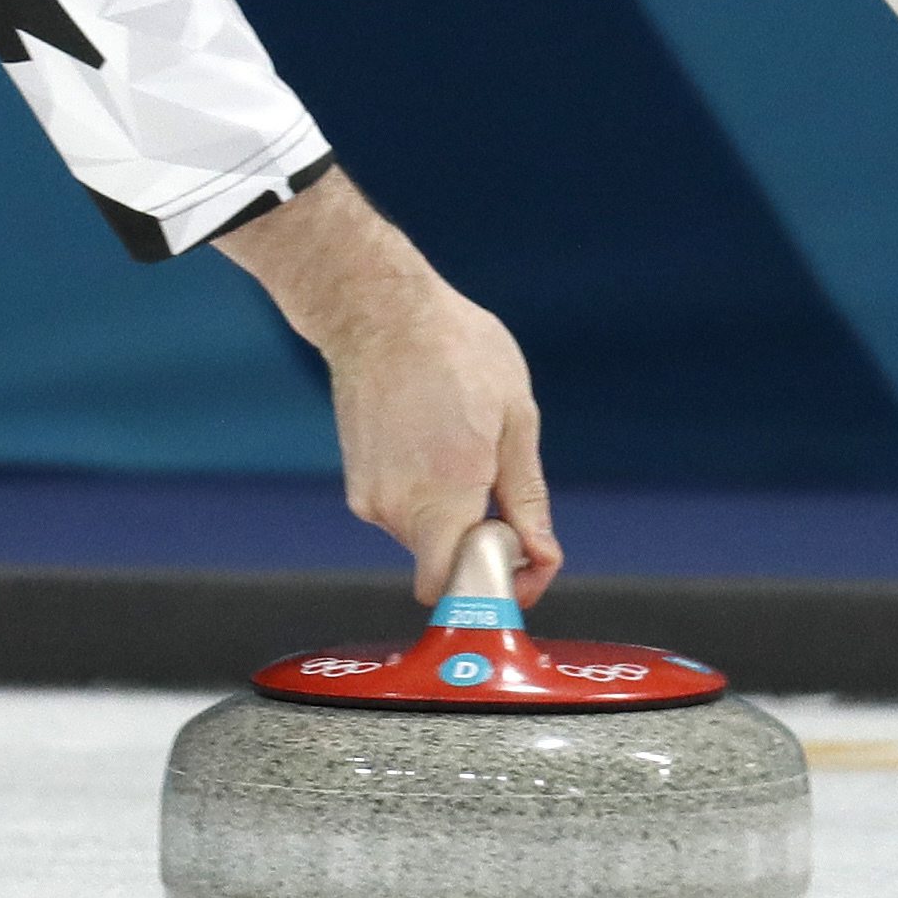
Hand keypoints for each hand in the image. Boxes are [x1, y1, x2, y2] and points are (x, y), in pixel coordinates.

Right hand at [214, 171, 562, 602]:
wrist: (378, 310)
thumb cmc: (454, 350)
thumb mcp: (515, 417)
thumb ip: (526, 496)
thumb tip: (540, 553)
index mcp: (446, 492)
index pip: (457, 587)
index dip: (498, 587)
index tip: (522, 562)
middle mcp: (398, 506)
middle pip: (447, 567)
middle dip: (482, 551)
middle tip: (508, 503)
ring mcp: (371, 497)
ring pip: (427, 541)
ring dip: (456, 520)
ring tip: (471, 454)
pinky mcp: (358, 484)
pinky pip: (405, 515)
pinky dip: (429, 501)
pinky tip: (441, 447)